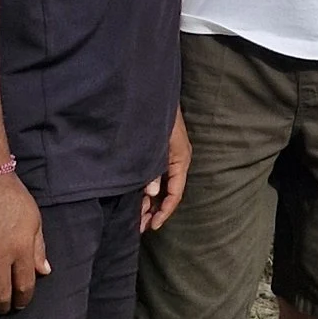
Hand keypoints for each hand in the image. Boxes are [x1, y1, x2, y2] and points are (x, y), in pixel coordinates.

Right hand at [0, 170, 49, 310]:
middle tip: (1, 306)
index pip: (23, 286)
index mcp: (21, 249)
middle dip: (2, 306)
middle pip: (0, 295)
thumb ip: (38, 248)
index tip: (19, 303)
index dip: (22, 300)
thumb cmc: (12, 196)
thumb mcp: (34, 219)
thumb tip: (43, 271)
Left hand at [142, 110, 190, 232]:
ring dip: (150, 201)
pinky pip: (156, 176)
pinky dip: (147, 188)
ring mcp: (168, 157)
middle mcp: (177, 160)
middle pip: (168, 192)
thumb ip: (153, 169)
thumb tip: (152, 194)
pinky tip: (137, 197)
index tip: (153, 226)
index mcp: (181, 159)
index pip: (175, 193)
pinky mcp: (159, 152)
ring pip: (161, 186)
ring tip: (137, 217)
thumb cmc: (157, 116)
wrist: (152, 92)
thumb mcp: (155, 144)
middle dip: (155, 210)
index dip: (164, 211)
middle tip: (140, 227)